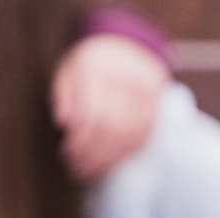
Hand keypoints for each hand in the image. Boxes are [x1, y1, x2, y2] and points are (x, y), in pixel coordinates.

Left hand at [51, 35, 169, 180]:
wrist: (124, 45)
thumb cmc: (89, 64)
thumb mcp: (67, 72)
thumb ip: (62, 96)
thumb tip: (64, 123)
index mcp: (99, 67)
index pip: (92, 112)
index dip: (79, 139)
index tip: (66, 152)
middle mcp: (127, 77)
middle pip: (112, 126)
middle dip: (92, 153)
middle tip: (75, 166)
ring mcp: (147, 92)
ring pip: (129, 135)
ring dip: (106, 158)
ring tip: (87, 169)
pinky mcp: (157, 104)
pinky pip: (142, 135)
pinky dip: (122, 153)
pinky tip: (106, 162)